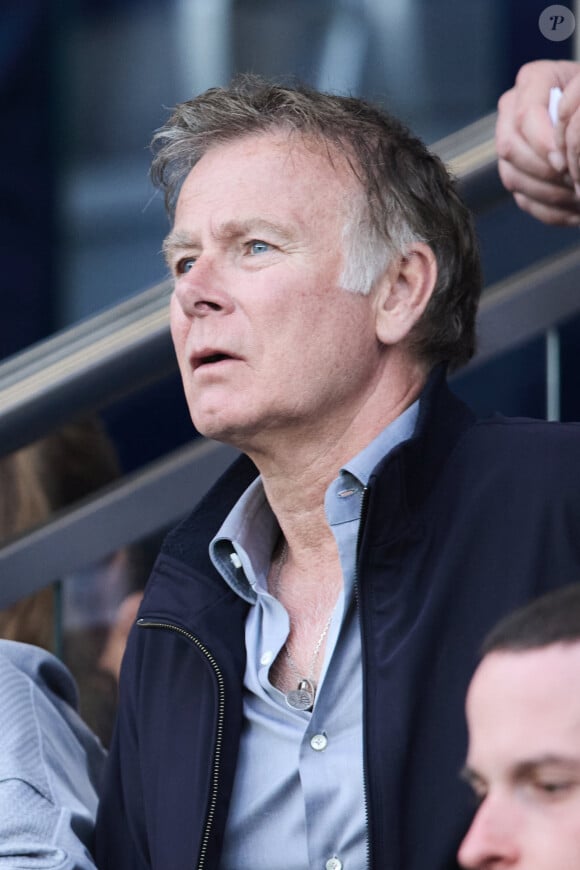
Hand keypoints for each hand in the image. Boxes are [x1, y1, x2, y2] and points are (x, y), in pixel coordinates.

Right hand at [496, 60, 579, 224]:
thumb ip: (577, 104)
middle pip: (510, 149)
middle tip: (572, 181)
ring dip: (549, 194)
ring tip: (578, 198)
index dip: (543, 144)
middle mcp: (512, 111)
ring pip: (513, 177)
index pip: (524, 117)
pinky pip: (524, 200)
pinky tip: (576, 213)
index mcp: (532, 80)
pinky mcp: (515, 173)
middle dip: (543, 171)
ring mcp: (509, 144)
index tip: (565, 161)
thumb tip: (560, 154)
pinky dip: (551, 211)